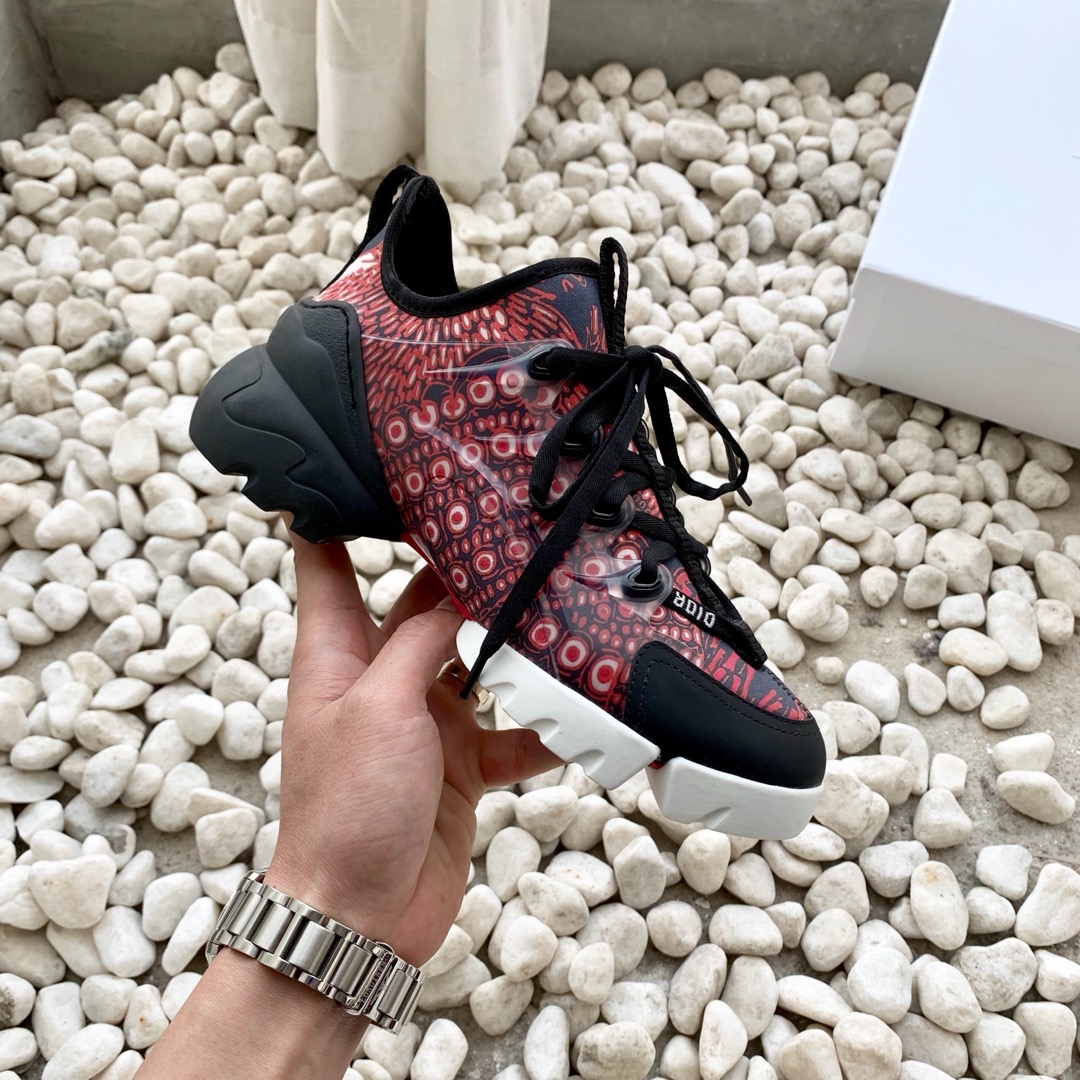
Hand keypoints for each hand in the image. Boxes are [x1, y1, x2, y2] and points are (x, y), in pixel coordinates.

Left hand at [263, 536, 561, 965]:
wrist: (360, 915)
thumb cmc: (346, 808)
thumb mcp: (381, 706)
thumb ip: (421, 643)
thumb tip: (459, 596)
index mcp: (338, 655)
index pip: (329, 564)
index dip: (342, 514)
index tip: (374, 471)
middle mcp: (380, 680)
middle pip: (421, 607)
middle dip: (460, 576)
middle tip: (510, 535)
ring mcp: (423, 723)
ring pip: (474, 664)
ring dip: (510, 648)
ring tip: (557, 613)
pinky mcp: (459, 767)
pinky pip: (509, 736)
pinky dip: (541, 730)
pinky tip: (578, 720)